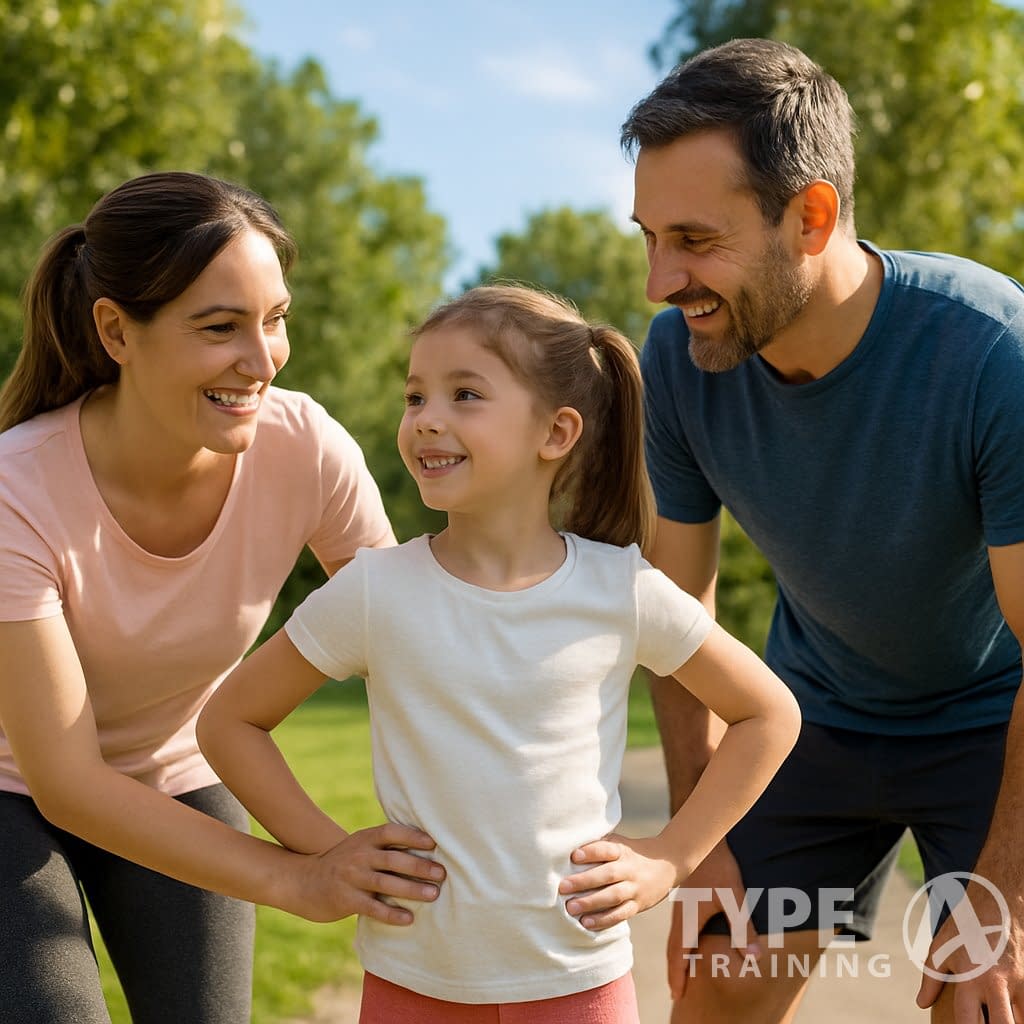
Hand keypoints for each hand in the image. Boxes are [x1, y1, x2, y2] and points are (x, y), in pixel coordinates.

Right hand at [288, 822, 444, 924]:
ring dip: (412, 889)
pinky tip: (408, 918)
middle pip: (393, 859)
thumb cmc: (342, 863)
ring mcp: (351, 877)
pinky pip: (372, 907)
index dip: (413, 836)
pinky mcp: (345, 899)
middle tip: (442, 874)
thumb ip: (383, 845)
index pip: (391, 832)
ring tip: (434, 895)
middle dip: (420, 866)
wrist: (304, 881)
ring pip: (386, 883)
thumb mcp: (359, 846)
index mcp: (364, 838)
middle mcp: (358, 855)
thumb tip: (425, 844)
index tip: (434, 843)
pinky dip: (392, 913)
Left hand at [558, 833, 678, 931]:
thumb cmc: (632, 853)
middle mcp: (629, 869)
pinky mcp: (638, 905)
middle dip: (584, 881)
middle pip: (608, 875)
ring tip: (571, 908)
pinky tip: (586, 923)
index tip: (573, 856)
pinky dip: (604, 920)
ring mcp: (635, 888)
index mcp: (623, 850)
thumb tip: (567, 847)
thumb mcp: (620, 843)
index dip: (591, 852)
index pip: (607, 849)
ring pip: (613, 897)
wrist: (667, 864)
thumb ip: (599, 845)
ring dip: (591, 903)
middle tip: (563, 887)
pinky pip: (621, 914)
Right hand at [667, 841, 758, 1000]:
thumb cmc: (719, 868)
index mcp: (689, 918)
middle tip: (675, 993)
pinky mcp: (684, 898)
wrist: (701, 839)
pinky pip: (678, 929)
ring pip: (675, 939)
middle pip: (674, 949)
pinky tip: (686, 945)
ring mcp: (680, 906)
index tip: (677, 995)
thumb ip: (742, 927)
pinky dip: (679, 944)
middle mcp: (681, 914)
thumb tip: (753, 956)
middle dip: (675, 972)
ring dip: (676, 958)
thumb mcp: (734, 897)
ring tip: (680, 974)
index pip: (680, 954)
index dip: (679, 975)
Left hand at [916, 875, 1023, 1022]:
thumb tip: (921, 1004)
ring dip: (1012, 1020)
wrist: (1000, 900)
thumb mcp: (940, 948)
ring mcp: (1021, 983)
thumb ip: (931, 979)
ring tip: (999, 1014)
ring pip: (1022, 1020)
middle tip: (985, 1022)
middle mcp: (997, 985)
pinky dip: (1022, 1010)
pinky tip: (1012, 1010)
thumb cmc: (965, 926)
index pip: (968, 1023)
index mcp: (970, 979)